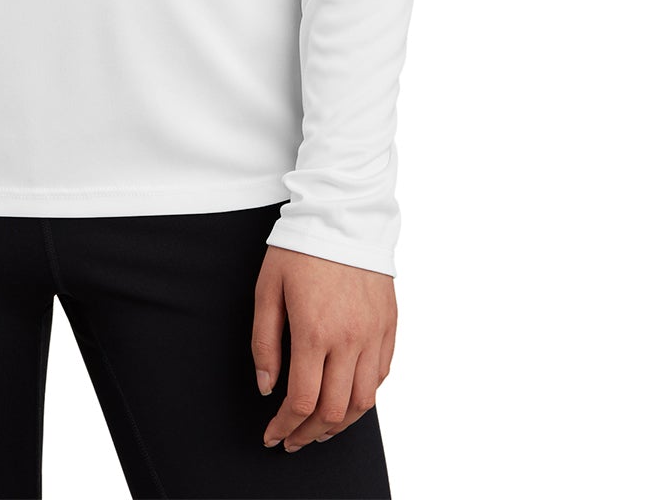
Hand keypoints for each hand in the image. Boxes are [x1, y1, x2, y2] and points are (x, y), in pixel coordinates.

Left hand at [251, 246, 394, 450]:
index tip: (273, 436)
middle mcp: (350, 339)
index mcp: (314, 331)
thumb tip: (267, 387)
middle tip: (293, 439)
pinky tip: (347, 398)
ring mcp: (374, 334)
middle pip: (334, 411)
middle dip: (310, 434)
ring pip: (364, 402)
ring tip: (320, 429)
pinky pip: (382, 376)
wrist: (343, 214)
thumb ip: (265, 342)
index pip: (302, 401)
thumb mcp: (267, 289)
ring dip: (340, 424)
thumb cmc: (300, 248)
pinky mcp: (389, 326)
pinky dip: (364, 397)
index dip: (285, 427)